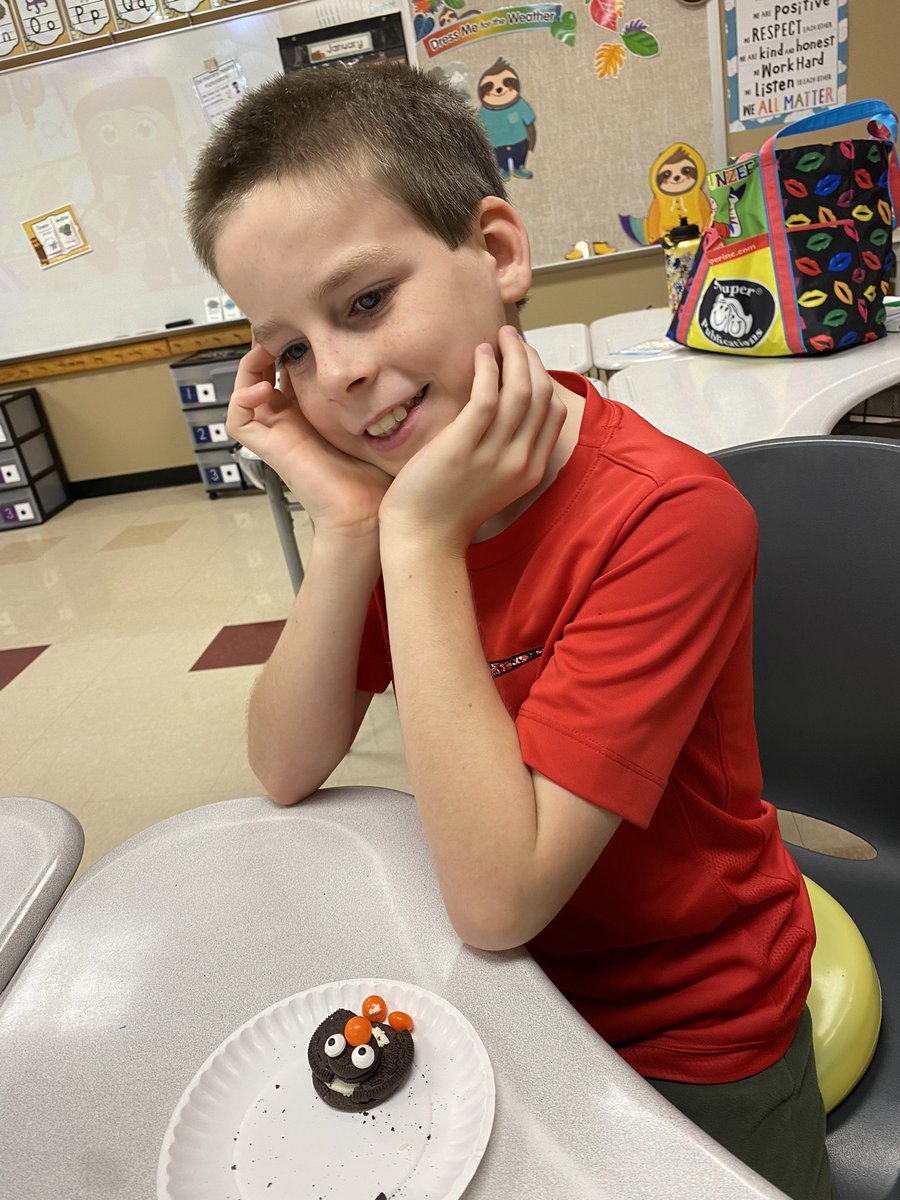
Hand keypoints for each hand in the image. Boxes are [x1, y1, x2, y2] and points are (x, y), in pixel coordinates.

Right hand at [227, 344, 390, 537]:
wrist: (366, 514)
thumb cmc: (378, 475)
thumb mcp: (379, 418)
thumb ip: (377, 391)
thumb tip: (391, 359)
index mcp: (315, 412)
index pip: (291, 368)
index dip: (293, 344)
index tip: (305, 323)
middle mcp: (292, 420)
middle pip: (263, 373)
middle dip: (268, 346)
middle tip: (280, 326)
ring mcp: (277, 434)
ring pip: (244, 390)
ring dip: (248, 366)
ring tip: (265, 347)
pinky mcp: (269, 449)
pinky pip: (238, 419)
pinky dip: (242, 398)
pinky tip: (264, 387)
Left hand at [378, 326, 566, 551]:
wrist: (423, 537)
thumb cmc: (448, 508)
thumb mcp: (492, 482)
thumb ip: (505, 451)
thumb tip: (503, 411)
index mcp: (530, 470)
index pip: (553, 412)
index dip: (543, 378)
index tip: (526, 360)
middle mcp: (519, 461)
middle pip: (541, 396)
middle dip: (531, 359)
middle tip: (513, 338)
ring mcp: (493, 455)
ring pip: (520, 392)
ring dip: (514, 356)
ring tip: (499, 336)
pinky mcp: (463, 447)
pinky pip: (487, 397)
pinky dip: (488, 369)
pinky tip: (480, 354)